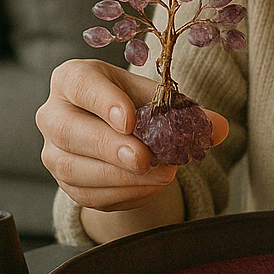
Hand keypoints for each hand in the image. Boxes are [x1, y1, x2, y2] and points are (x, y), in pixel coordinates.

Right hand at [36, 58, 228, 214]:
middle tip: (143, 158)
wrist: (120, 133)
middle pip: (69, 131)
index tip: (130, 119)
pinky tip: (151, 186)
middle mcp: (54, 113)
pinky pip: (88, 194)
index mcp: (74, 78)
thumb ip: (187, 110)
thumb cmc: (136, 104)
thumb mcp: (158, 99)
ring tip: (160, 174)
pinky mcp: (66, 184)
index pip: (80, 84)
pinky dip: (122, 193)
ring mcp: (54, 152)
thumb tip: (218, 127)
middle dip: (109, 147)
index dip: (103, 102)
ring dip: (120, 176)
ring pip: (74, 168)